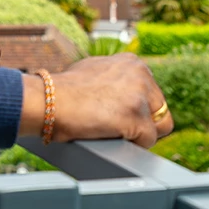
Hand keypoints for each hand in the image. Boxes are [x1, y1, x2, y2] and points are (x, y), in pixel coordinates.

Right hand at [17, 54, 172, 147]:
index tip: (119, 114)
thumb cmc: (63, 90)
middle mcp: (141, 75)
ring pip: (158, 127)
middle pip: (161, 110)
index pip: (153, 93)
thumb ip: (116, 77)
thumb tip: (122, 92)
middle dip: (143, 122)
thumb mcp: (95, 70)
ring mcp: (141, 97)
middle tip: (116, 126)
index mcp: (133, 63)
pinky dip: (132, 145)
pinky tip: (111, 136)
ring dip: (139, 134)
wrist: (47, 101)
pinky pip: (147, 142)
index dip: (138, 109)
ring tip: (113, 130)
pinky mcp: (137, 119)